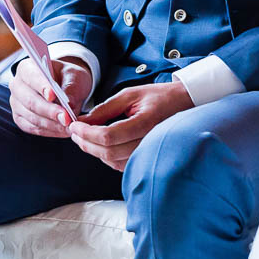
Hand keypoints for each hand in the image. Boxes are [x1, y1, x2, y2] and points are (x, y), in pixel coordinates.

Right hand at [9, 57, 92, 137]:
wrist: (64, 86)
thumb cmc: (67, 77)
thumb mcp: (73, 75)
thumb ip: (72, 87)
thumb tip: (70, 104)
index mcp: (27, 68)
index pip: (31, 76)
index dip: (41, 86)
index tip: (53, 95)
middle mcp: (17, 85)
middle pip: (30, 101)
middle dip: (49, 111)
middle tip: (66, 118)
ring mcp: (16, 104)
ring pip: (32, 117)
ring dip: (52, 124)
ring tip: (69, 127)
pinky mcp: (20, 119)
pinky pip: (34, 128)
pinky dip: (50, 131)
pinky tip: (63, 131)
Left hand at [70, 81, 194, 170]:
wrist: (184, 105)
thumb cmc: (159, 97)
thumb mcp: (130, 94)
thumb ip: (105, 109)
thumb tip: (82, 120)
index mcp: (145, 123)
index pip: (108, 136)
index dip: (86, 133)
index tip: (74, 125)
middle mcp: (148, 142)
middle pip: (108, 152)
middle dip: (85, 142)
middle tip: (74, 131)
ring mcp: (149, 153)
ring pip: (112, 161)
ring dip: (94, 150)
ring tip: (83, 136)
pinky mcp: (146, 159)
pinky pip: (120, 164)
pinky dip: (105, 156)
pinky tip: (99, 143)